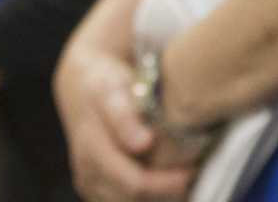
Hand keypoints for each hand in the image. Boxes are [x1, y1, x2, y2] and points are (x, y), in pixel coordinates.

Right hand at [55, 42, 193, 201]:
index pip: (133, 183)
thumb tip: (143, 144)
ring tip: (186, 178)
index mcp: (92, 151)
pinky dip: (148, 197)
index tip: (192, 172)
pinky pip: (122, 201)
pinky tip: (169, 183)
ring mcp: (90, 183)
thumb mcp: (111, 91)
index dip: (165, 184)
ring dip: (158, 197)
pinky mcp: (96, 187)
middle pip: (132, 199)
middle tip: (195, 175)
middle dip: (166, 193)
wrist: (81, 89)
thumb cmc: (103, 86)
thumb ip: (124, 118)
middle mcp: (88, 173)